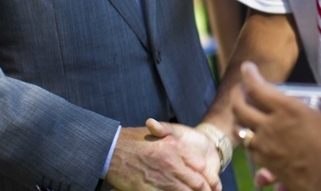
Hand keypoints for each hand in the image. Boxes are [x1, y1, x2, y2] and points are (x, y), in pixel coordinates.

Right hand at [105, 125, 221, 190]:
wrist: (110, 148)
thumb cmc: (132, 140)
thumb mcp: (157, 135)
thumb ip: (174, 143)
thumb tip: (186, 156)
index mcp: (176, 147)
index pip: (201, 166)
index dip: (208, 177)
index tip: (211, 184)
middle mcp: (172, 162)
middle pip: (197, 183)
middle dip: (205, 190)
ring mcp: (161, 177)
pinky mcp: (148, 189)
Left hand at [232, 62, 320, 190]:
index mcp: (288, 110)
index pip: (257, 87)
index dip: (248, 74)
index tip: (247, 67)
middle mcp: (271, 126)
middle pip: (239, 107)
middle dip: (236, 94)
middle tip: (241, 88)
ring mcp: (266, 146)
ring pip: (240, 128)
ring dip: (239, 118)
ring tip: (244, 111)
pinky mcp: (266, 163)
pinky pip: (249, 147)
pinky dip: (248, 138)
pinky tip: (255, 136)